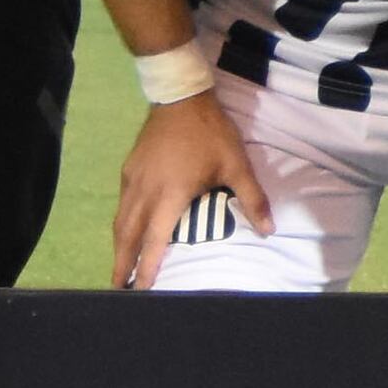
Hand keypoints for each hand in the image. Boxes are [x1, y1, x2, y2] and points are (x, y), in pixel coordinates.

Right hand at [111, 90, 268, 287]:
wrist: (180, 98)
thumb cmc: (210, 133)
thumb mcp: (236, 165)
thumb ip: (252, 199)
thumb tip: (269, 230)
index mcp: (170, 195)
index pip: (155, 239)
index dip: (148, 266)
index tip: (143, 288)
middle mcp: (145, 192)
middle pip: (128, 236)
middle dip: (123, 264)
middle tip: (119, 289)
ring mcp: (132, 180)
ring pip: (120, 221)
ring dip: (119, 247)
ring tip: (120, 269)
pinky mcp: (128, 170)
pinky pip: (121, 205)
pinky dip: (121, 225)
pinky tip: (126, 233)